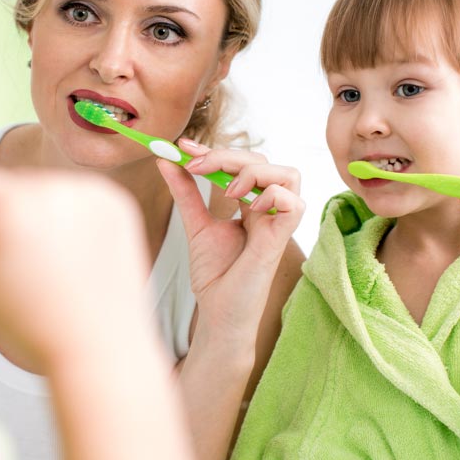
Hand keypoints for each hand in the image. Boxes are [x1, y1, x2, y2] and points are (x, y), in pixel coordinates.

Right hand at [0, 170, 150, 370]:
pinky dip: (76, 217)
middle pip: (9, 187)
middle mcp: (50, 191)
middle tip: (27, 267)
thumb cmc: (29, 323)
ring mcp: (88, 193)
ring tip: (56, 265)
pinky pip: (80, 195)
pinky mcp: (116, 201)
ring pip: (44, 189)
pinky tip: (80, 255)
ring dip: (43, 215)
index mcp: (8, 208)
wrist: (99, 347)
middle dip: (8, 217)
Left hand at [158, 139, 304, 345]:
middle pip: (263, 161)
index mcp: (251, 203)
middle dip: (227, 155)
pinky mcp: (281, 239)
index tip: (183, 146)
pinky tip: (246, 207)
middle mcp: (268, 209)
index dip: (214, 150)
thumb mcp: (195, 225)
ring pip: (288, 173)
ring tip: (227, 189)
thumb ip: (185, 192)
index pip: (242, 162)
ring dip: (254, 171)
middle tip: (196, 167)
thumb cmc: (215, 275)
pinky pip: (294, 202)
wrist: (217, 312)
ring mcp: (277, 222)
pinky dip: (272, 194)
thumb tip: (165, 161)